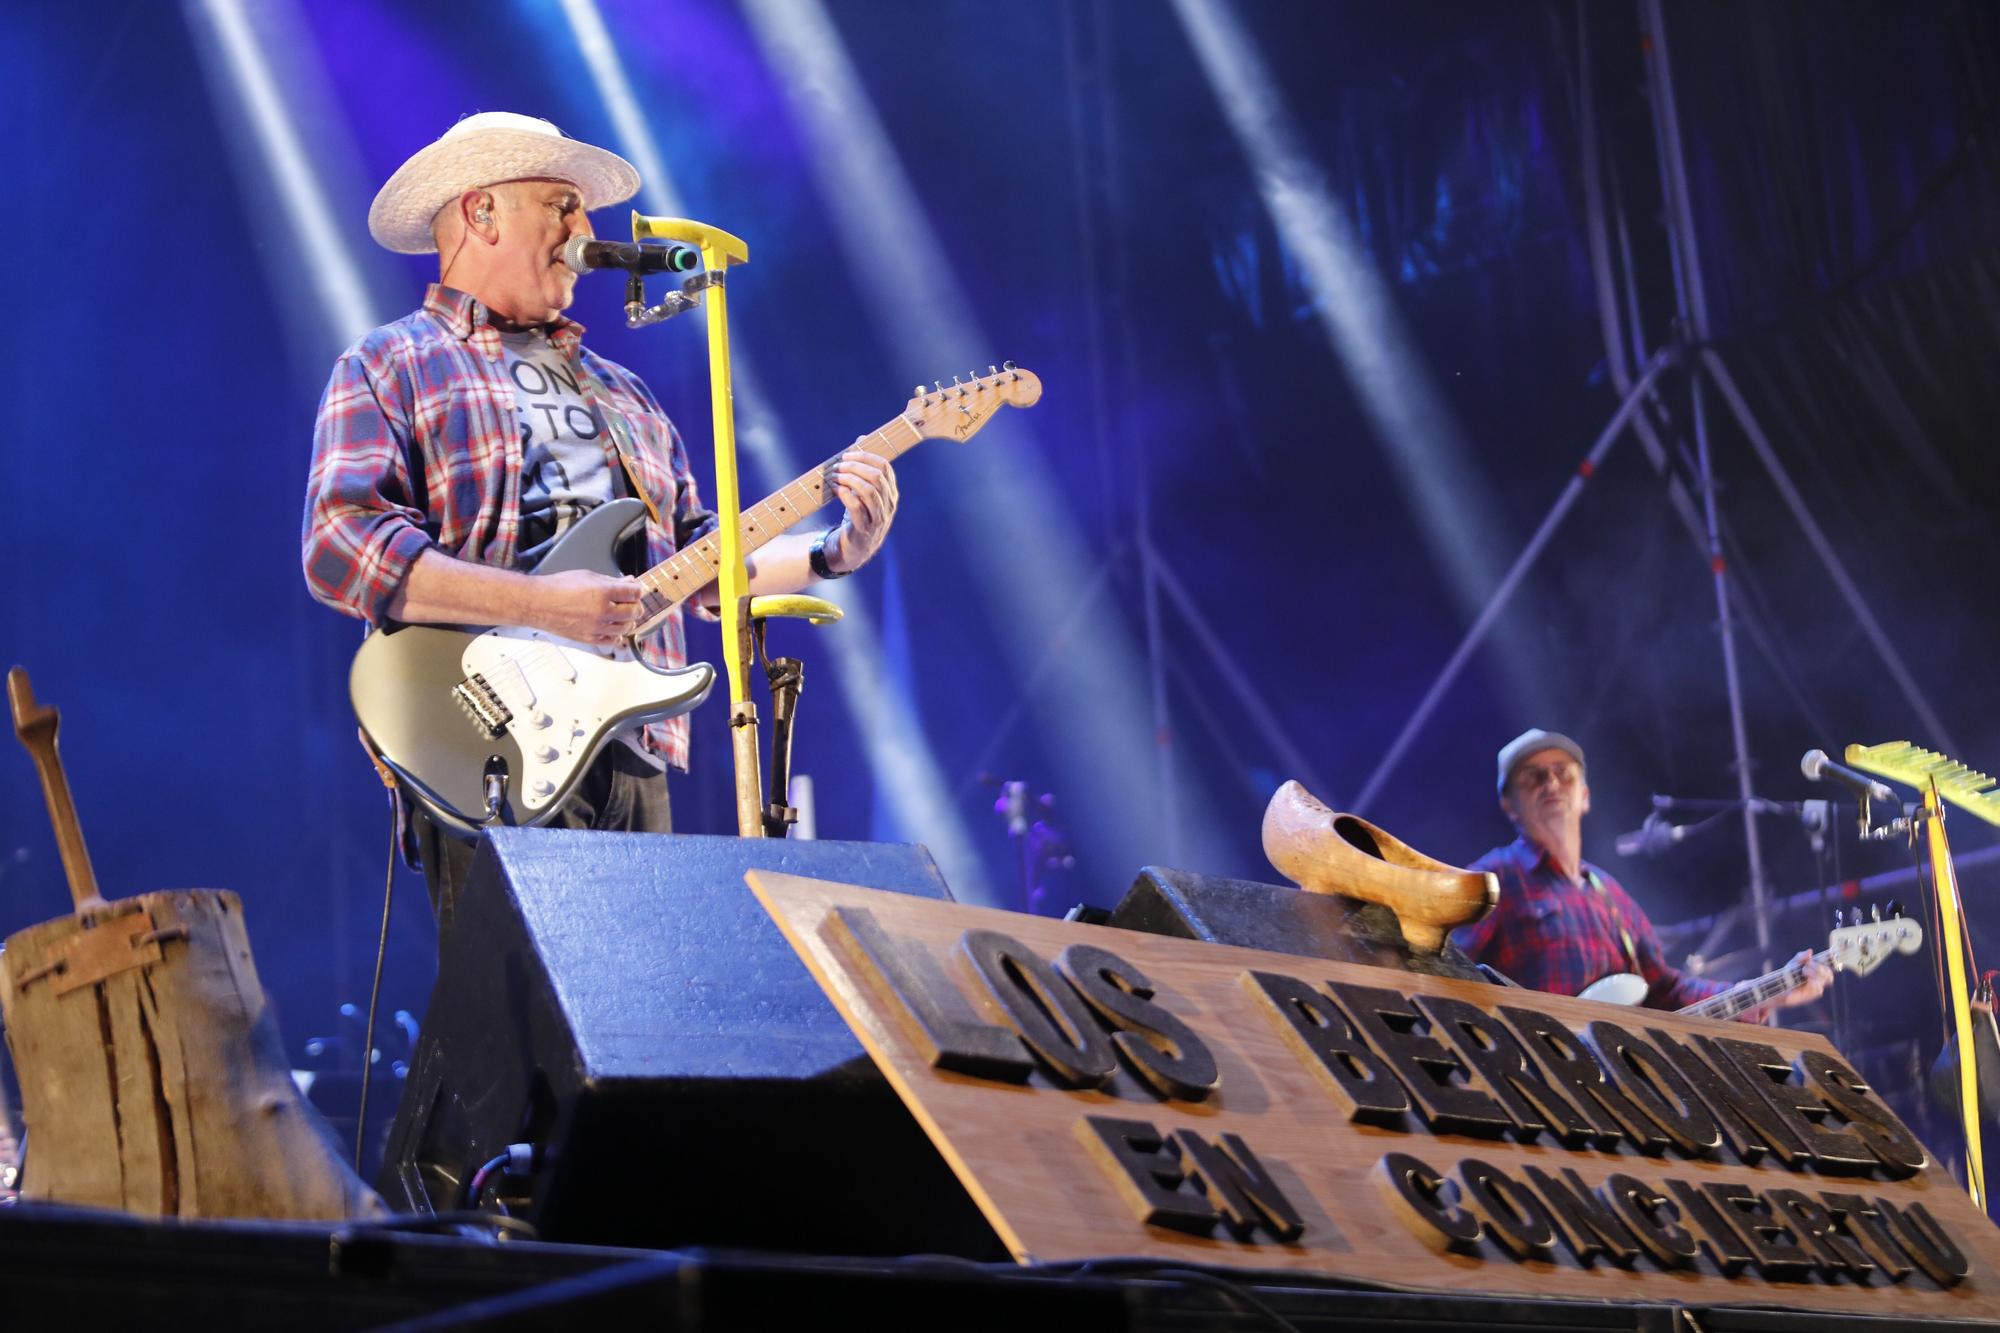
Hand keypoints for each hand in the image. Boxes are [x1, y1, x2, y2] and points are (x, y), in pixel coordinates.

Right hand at [528, 569, 645, 644]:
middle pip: (634, 611)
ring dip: (628, 620)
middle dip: (636, 605)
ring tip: (622, 614)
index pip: (634, 592)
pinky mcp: (590, 639)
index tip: (635, 589)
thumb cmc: (558, 587)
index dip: (637, 590)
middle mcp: (602, 611)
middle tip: (631, 602)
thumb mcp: (587, 576)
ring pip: (626, 627)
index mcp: (603, 592)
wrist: (538, 604)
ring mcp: (597, 627)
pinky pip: (613, 640)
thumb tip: (629, 582)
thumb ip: (611, 581)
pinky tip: (613, 627)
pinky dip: (617, 634)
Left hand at [825, 446, 898, 571]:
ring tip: (835, 476)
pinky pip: (858, 509)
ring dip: (849, 480)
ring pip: (869, 492)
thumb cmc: (859, 516)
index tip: (847, 454)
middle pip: (877, 477)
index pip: (885, 467)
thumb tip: (861, 438)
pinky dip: (846, 496)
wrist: (855, 550)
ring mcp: (878, 519)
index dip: (865, 457)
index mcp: (890, 493)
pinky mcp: (864, 530)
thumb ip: (864, 467)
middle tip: (838, 465)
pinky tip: (837, 490)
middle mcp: (888, 505)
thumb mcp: (864, 492)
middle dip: (855, 467)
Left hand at [1778, 949, 1835, 1008]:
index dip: (1826, 965)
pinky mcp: (1809, 995)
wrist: (1779, 986)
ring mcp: (1814, 989)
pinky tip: (1804, 979)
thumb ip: (1801, 956)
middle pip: (1828, 975)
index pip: (1828, 970)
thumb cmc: (1788, 974)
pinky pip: (1817, 989)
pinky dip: (1812, 982)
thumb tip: (1810, 951)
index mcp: (1817, 973)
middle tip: (1808, 965)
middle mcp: (1818, 981)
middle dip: (1819, 968)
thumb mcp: (1794, 963)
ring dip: (1814, 974)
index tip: (1814, 960)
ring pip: (1822, 982)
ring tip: (1803, 971)